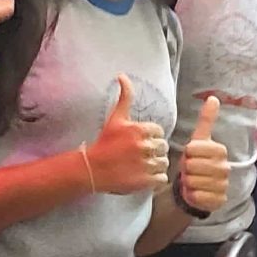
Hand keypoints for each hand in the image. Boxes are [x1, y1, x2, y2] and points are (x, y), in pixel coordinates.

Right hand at [85, 77, 168, 193]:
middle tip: (140, 155)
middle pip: (163, 147)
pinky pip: (162, 178)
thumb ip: (125, 97)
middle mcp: (144, 146)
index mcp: (140, 130)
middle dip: (154, 151)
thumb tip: (122, 75)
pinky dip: (156, 179)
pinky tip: (144, 176)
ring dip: (156, 164)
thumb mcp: (115, 118)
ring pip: (164, 162)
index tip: (139, 142)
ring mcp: (146, 164)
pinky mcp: (146, 181)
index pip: (159, 132)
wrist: (92, 169)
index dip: (150, 137)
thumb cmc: (104, 142)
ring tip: (142, 166)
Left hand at [177, 94, 229, 211]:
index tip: (189, 155)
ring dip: (187, 182)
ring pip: (194, 182)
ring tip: (191, 180)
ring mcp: (224, 185)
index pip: (194, 149)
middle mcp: (226, 168)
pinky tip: (194, 192)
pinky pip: (198, 196)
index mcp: (220, 151)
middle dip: (186, 169)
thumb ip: (206, 120)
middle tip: (189, 170)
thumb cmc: (195, 161)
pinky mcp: (220, 201)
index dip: (186, 153)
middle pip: (192, 166)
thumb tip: (214, 97)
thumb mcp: (198, 140)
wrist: (195, 186)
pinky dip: (192, 195)